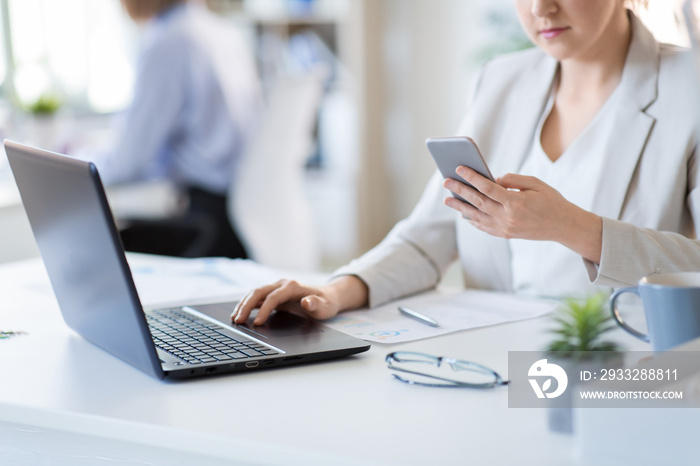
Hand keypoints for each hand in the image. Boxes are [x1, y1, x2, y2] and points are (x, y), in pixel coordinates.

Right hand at [232, 275, 367, 325]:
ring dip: (244, 304)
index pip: (273, 297)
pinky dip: (248, 305)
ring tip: (235, 318)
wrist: (327, 297)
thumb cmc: (326, 303)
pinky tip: (241, 314)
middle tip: (238, 320)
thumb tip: (306, 302)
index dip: (264, 309)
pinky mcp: (275, 294)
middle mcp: (282, 284)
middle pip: (259, 291)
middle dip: (246, 305)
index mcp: (293, 287)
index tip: (257, 323)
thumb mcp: (325, 307)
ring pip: (255, 293)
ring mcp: (277, 288)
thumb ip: (315, 305)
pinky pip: (258, 298)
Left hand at [443, 166, 601, 262]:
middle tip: (446, 182)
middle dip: (460, 191)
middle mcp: (507, 217)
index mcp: (515, 202)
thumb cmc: (551, 201)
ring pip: (476, 216)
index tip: (459, 168)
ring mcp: (505, 229)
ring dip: (460, 207)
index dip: (472, 177)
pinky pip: (484, 227)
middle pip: (477, 202)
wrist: (563, 226)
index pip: (488, 187)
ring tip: (447, 199)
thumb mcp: (535, 184)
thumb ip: (513, 179)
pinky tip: (463, 213)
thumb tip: (493, 179)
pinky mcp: (505, 235)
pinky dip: (472, 220)